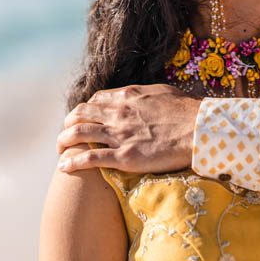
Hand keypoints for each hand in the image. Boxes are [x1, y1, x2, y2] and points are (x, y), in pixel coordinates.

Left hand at [56, 83, 199, 173]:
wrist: (199, 130)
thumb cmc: (189, 111)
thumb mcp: (164, 93)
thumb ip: (146, 94)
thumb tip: (142, 96)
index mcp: (127, 97)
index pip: (95, 100)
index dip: (85, 109)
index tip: (84, 118)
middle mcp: (118, 114)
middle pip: (80, 115)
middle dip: (68, 124)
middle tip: (65, 135)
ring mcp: (119, 135)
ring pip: (78, 134)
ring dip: (63, 141)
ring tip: (59, 150)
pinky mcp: (124, 157)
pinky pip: (90, 158)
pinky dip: (73, 162)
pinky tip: (64, 167)